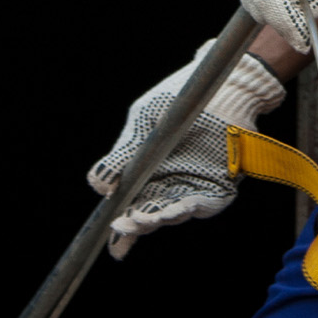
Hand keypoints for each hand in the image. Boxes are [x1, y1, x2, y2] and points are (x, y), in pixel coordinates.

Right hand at [88, 42, 284, 257]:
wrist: (217, 83)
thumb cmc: (176, 100)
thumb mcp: (144, 122)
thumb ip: (123, 154)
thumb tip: (99, 184)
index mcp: (145, 175)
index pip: (131, 208)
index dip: (122, 228)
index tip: (112, 234)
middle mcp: (168, 185)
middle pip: (152, 214)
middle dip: (140, 223)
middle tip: (128, 224)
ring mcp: (193, 185)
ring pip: (176, 211)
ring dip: (164, 216)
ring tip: (154, 216)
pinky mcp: (219, 182)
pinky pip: (206, 201)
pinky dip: (194, 206)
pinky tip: (181, 207)